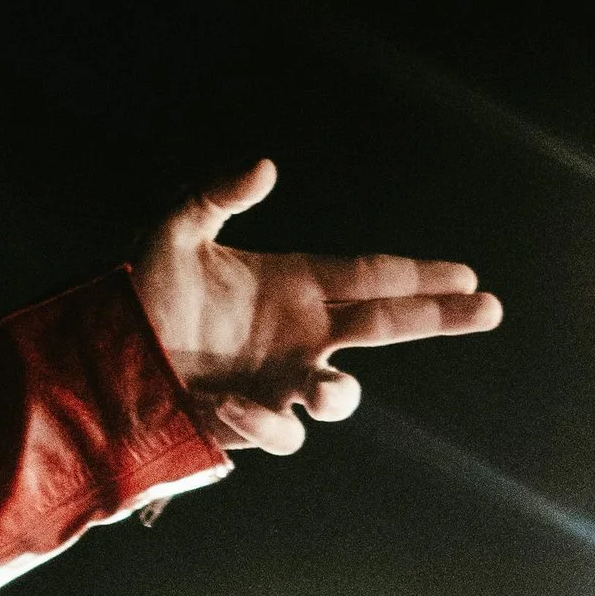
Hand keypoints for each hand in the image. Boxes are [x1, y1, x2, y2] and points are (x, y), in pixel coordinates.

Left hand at [132, 157, 500, 455]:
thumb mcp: (174, 232)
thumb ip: (218, 196)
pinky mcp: (253, 422)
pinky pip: (281, 430)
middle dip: (439, 317)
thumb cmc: (140, 291)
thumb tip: (264, 165)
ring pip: (341, 396)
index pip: (371, 274)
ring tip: (324, 392)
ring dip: (338, 396)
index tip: (467, 273)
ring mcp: (281, 381)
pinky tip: (234, 406)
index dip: (419, 274)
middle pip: (386, 325)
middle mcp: (301, 333)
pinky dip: (266, 422)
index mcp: (294, 282)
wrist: (104, 358)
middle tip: (490, 308)